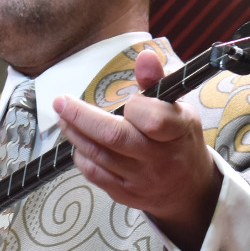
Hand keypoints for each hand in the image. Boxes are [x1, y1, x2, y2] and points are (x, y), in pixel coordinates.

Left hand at [53, 48, 219, 250]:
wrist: (189, 189)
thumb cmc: (180, 140)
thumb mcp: (178, 108)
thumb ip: (157, 82)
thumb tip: (144, 56)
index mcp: (178, 132)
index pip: (153, 120)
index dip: (135, 108)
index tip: (129, 101)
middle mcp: (159, 159)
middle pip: (114, 137)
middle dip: (81, 117)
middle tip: (61, 102)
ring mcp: (141, 180)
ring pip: (99, 155)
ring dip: (75, 133)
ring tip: (64, 117)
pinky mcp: (125, 194)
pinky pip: (95, 174)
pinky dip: (82, 156)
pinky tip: (79, 142)